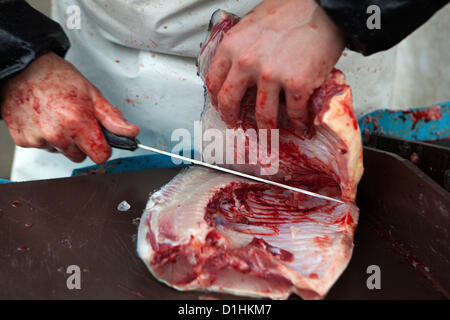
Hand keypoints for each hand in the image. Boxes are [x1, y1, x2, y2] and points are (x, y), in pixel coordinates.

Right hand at [0, 52, 138, 163]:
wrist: (22, 68)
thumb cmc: (56, 77)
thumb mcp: (92, 93)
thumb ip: (112, 117)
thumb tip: (131, 132)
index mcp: (77, 121)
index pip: (100, 155)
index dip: (103, 147)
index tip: (100, 139)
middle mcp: (57, 133)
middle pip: (81, 156)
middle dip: (82, 143)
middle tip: (75, 121)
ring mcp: (39, 138)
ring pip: (62, 152)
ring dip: (63, 140)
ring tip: (57, 116)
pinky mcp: (24, 140)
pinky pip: (44, 147)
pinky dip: (45, 137)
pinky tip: (44, 119)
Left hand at [205, 0, 344, 131]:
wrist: (323, 5)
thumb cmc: (293, 9)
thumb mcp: (254, 24)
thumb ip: (243, 48)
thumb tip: (241, 68)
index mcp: (233, 46)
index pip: (214, 81)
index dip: (216, 98)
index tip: (221, 105)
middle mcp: (247, 62)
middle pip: (230, 101)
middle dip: (232, 118)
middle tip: (236, 125)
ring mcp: (271, 75)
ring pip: (263, 114)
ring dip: (267, 129)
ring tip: (269, 135)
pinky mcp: (296, 84)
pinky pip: (294, 113)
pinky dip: (298, 122)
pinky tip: (299, 124)